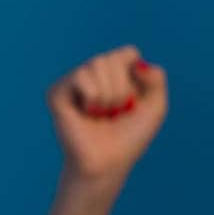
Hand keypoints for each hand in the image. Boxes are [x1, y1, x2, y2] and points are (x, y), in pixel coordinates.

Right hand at [46, 45, 167, 186]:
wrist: (109, 161)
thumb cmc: (130, 137)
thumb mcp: (155, 107)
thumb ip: (156, 78)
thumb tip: (137, 61)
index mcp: (114, 73)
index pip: (128, 53)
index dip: (136, 78)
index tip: (134, 102)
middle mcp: (92, 73)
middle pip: (113, 58)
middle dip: (122, 89)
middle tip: (116, 111)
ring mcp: (73, 82)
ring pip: (97, 64)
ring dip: (109, 95)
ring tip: (102, 114)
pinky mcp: (57, 92)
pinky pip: (81, 76)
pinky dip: (93, 97)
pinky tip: (87, 113)